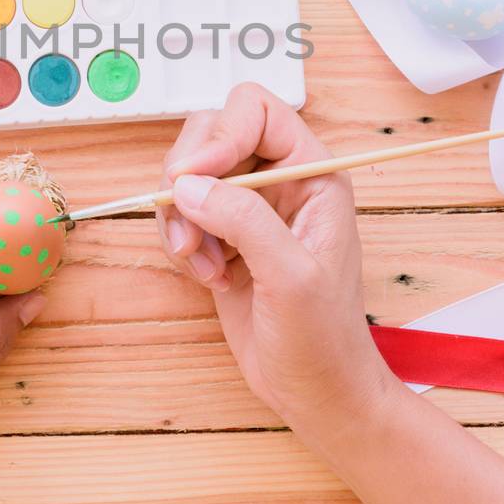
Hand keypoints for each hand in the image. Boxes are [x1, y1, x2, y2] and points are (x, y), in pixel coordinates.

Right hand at [157, 84, 395, 440]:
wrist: (315, 392)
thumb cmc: (323, 339)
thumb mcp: (292, 277)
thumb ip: (245, 221)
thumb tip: (187, 184)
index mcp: (314, 173)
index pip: (257, 111)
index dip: (220, 133)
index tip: (193, 178)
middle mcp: (281, 180)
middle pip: (212, 134)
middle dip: (188, 178)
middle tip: (188, 230)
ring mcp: (249, 208)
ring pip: (188, 175)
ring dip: (180, 217)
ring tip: (203, 263)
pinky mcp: (224, 236)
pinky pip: (181, 213)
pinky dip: (181, 241)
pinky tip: (207, 276)